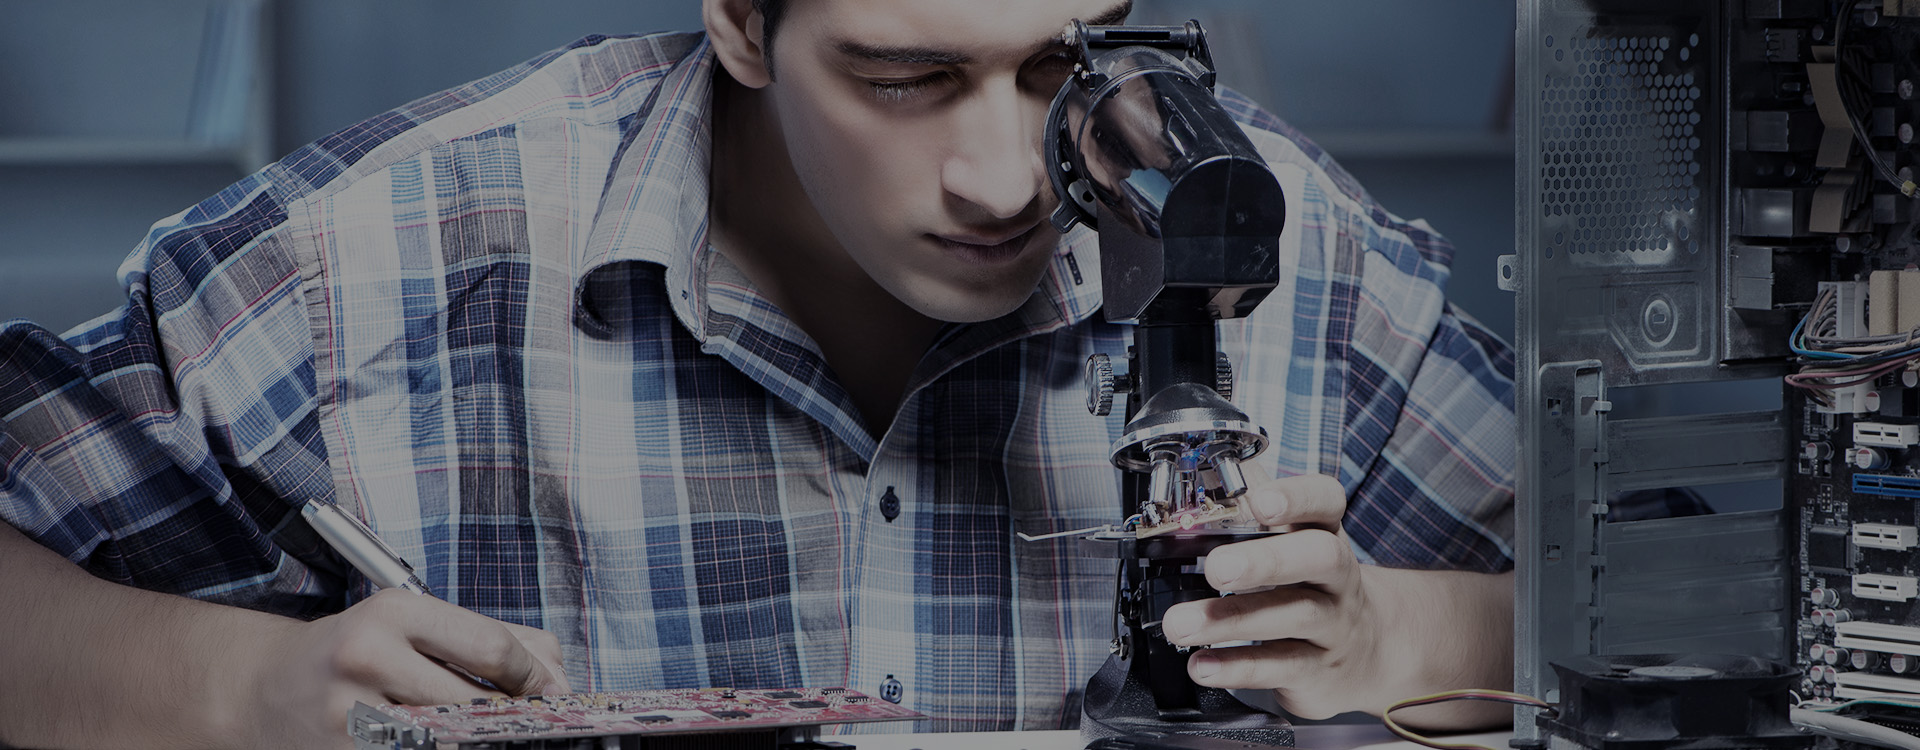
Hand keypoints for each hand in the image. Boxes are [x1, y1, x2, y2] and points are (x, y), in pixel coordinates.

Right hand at [223, 589, 572, 749]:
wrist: (263, 688)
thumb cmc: (354, 652)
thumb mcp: (415, 624)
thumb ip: (493, 638)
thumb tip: (558, 677)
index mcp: (393, 613)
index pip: (492, 649)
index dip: (536, 677)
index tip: (556, 693)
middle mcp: (367, 658)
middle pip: (476, 702)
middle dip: (516, 718)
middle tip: (534, 724)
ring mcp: (347, 715)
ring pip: (451, 740)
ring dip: (479, 739)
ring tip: (489, 733)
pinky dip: (444, 749)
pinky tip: (450, 740)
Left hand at [1158, 469, 1512, 728]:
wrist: (1369, 650)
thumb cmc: (1312, 581)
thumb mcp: (1292, 537)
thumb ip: (1249, 501)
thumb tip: (1205, 468)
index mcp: (1324, 531)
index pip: (1325, 502)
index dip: (1295, 498)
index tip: (1259, 502)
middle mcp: (1337, 575)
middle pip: (1318, 558)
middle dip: (1265, 561)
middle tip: (1215, 567)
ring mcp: (1333, 625)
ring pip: (1293, 616)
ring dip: (1229, 620)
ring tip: (1179, 624)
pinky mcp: (1319, 670)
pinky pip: (1280, 667)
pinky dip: (1236, 667)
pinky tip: (1202, 664)